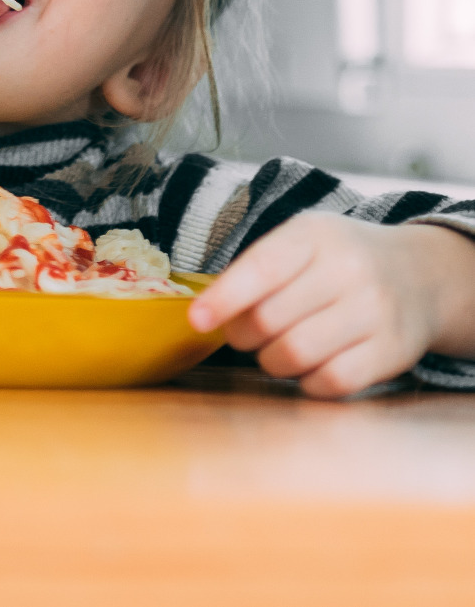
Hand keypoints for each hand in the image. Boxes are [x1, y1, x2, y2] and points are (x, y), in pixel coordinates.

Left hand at [188, 214, 474, 397]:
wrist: (419, 275)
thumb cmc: (338, 260)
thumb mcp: (300, 241)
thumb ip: (256, 268)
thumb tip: (208, 311)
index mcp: (315, 236)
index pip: (261, 269)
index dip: (224, 298)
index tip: (197, 320)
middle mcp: (349, 270)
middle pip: (269, 320)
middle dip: (243, 334)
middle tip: (244, 333)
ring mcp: (376, 312)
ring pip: (294, 354)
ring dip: (270, 361)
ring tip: (275, 349)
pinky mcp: (393, 351)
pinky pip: (331, 381)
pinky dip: (307, 381)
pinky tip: (309, 366)